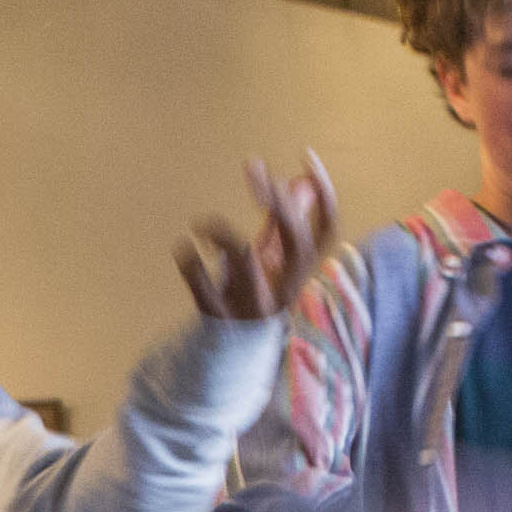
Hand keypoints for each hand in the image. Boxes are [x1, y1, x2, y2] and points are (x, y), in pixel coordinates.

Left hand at [177, 151, 339, 321]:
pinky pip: (203, 287)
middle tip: (254, 169)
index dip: (324, 196)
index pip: (327, 231)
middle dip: (279, 203)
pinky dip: (190, 264)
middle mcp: (282, 288)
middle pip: (295, 243)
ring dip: (221, 234)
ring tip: (201, 222)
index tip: (306, 157)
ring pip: (244, 261)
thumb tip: (302, 181)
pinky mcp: (219, 316)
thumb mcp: (272, 259)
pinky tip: (183, 248)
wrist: (232, 353)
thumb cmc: (255, 295)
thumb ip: (283, 221)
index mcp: (298, 271)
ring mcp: (250, 304)